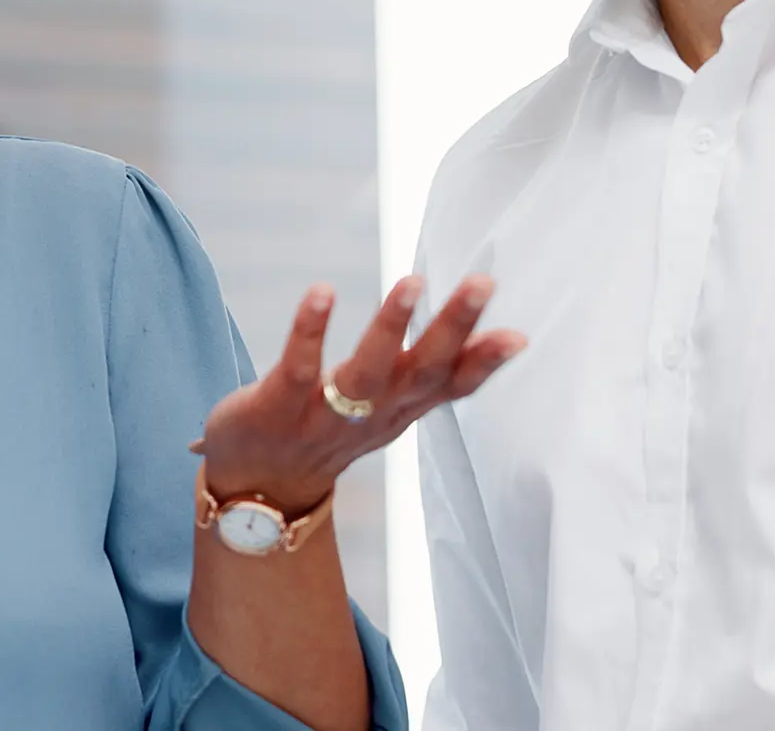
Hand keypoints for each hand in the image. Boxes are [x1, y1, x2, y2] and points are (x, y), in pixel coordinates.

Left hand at [192, 276, 523, 510]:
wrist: (257, 492)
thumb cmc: (326, 433)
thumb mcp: (387, 409)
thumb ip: (432, 376)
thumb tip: (504, 341)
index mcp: (397, 410)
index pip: (449, 388)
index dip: (483, 364)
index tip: (517, 335)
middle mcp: (369, 415)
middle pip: (420, 373)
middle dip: (452, 329)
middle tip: (481, 284)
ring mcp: (323, 416)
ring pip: (364, 373)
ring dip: (390, 328)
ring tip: (412, 283)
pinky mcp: (277, 408)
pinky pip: (298, 367)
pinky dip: (311, 330)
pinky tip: (323, 291)